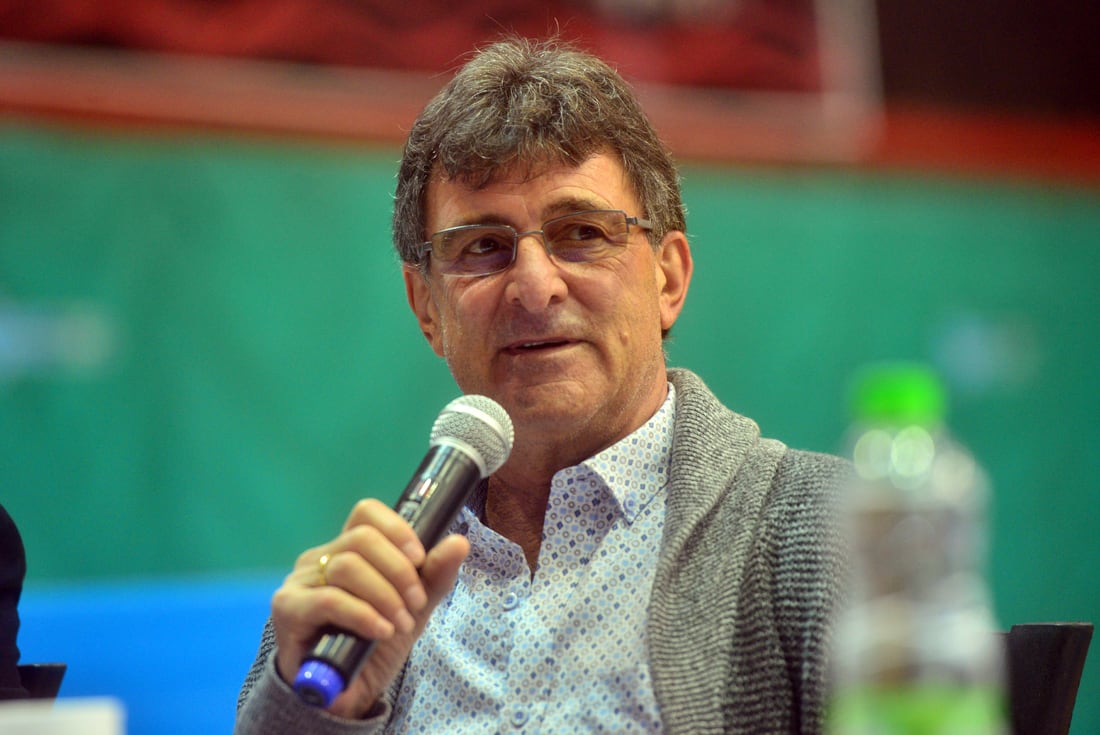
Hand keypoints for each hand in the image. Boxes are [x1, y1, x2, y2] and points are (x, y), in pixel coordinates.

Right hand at [270, 498, 469, 718]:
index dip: (397, 529)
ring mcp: (300, 581)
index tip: (420, 559)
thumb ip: (433, 576)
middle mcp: (320, 558)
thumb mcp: (412, 608)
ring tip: (400, 624)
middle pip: (361, 538)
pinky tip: (381, 631)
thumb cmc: (374, 643)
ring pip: (347, 566)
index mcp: (347, 549)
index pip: (366, 513)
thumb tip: (460, 542)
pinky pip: (328, 600)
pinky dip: (363, 614)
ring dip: (385, 595)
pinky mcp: (288, 609)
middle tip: (416, 603)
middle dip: (399, 570)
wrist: (346, 695)